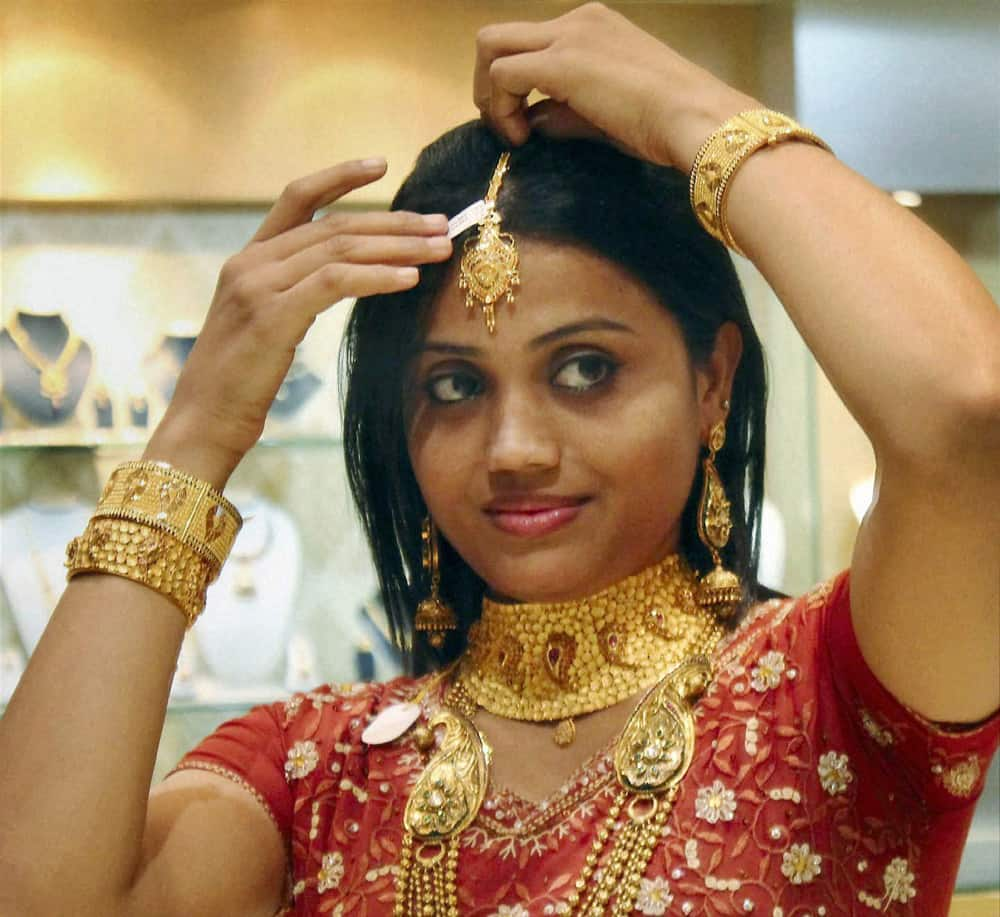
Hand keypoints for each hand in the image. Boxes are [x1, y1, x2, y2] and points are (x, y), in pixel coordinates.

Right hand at [146, 158, 451, 487]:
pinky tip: (409, 280)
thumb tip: (348, 279)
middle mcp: (250, 263)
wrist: (202, 422)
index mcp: (248, 260)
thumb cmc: (239, 384)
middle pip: (333, 225)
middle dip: (393, 223)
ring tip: (438, 250)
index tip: (380, 164)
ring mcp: (258, 286)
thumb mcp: (265, 326)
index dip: (338, 177)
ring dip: (397, 247)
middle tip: (439, 226)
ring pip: (338, 248)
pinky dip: (377, 277)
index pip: (297, 199)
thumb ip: (296, 294)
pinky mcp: (272, 315)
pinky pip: (335, 282)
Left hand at [474, 2, 758, 171]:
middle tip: (504, 125)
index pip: (532, 44)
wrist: (695, 118)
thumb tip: (533, 122)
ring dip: (489, 93)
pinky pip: (504, 75)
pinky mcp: (561, 63)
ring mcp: (568, 37)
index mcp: (593, 26)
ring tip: (511, 133)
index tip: (524, 125)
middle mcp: (577, 21)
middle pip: (500, 37)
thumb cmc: (667, 123)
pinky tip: (521, 138)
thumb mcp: (608, 115)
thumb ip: (566, 114)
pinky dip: (500, 108)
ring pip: (493, 45)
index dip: (515, 86)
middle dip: (489, 83)